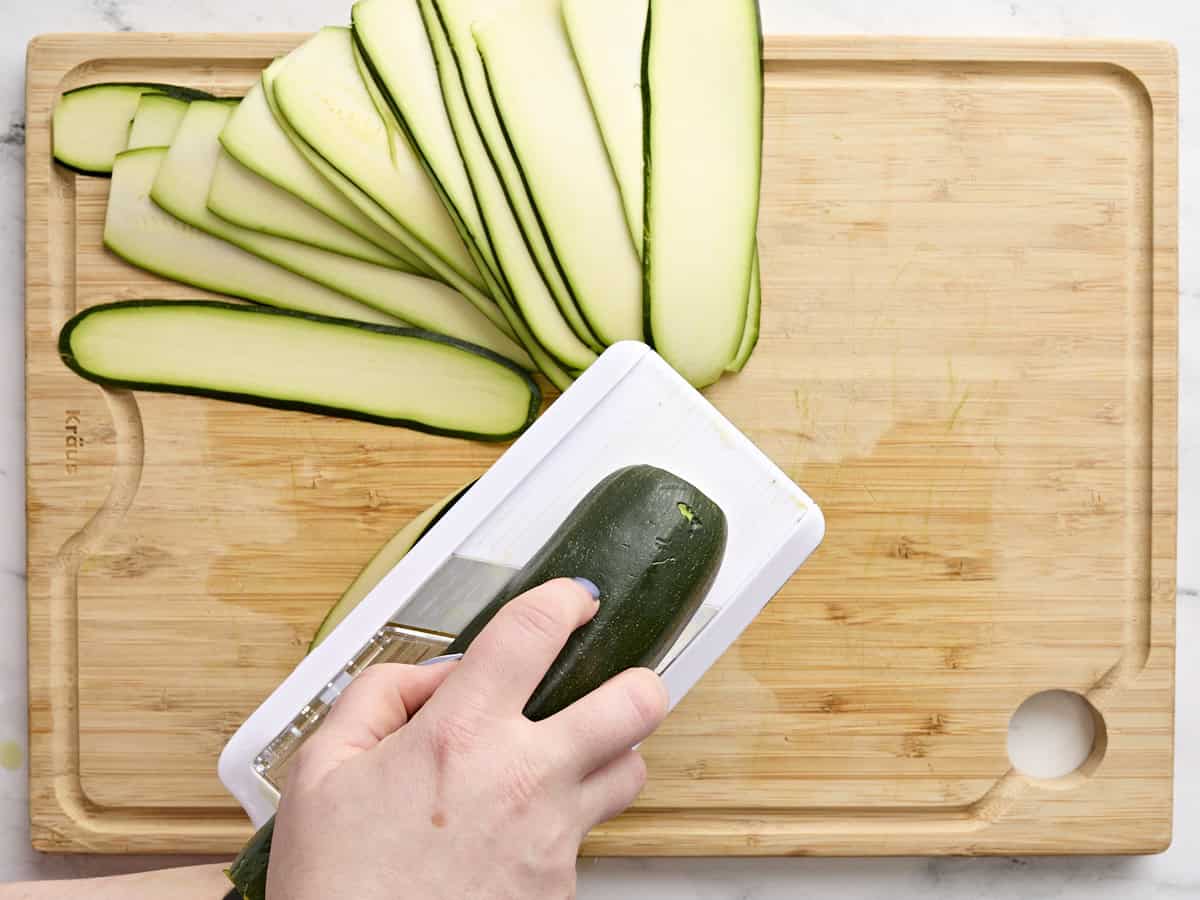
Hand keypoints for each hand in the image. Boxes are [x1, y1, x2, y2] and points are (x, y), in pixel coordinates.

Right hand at [267, 578, 668, 899]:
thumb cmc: (337, 885)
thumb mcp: (320, 770)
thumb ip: (378, 696)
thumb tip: (437, 675)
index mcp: (460, 736)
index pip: (534, 632)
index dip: (565, 598)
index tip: (575, 598)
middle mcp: (522, 779)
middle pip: (633, 705)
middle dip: (637, 681)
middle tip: (617, 680)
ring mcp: (552, 838)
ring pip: (630, 773)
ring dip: (611, 755)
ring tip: (568, 759)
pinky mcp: (562, 890)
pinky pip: (589, 838)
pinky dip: (565, 824)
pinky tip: (520, 832)